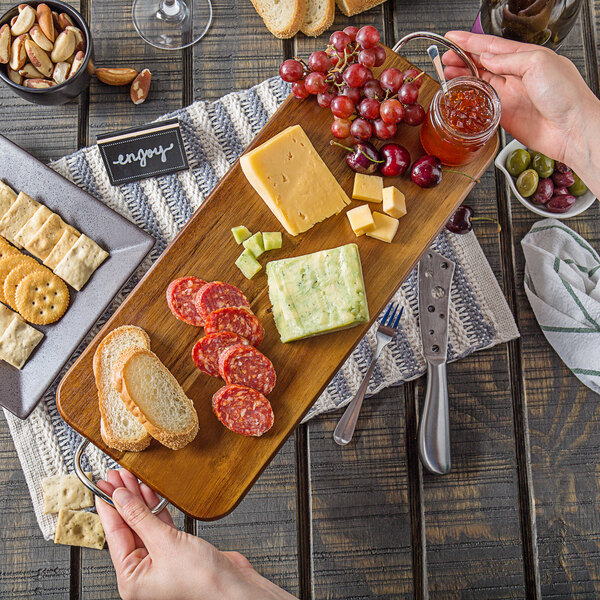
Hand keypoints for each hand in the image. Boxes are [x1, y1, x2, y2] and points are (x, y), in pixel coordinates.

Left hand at [96, 469, 296, 599]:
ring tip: (130, 479)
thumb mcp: (164, 543)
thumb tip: (121, 497)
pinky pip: (160, 526)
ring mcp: (160, 560)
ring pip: (143, 524)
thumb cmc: (201, 579)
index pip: (114, 535)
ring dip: (139, 500)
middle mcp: (143, 570)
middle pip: (127, 528)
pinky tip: (151, 492)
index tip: (102, 487)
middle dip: (123, 500)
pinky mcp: (176, 550)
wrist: (233, 586)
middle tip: (115, 477)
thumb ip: (140, 517)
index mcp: (131, 578)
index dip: (108, 508)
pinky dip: (155, 508)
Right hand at [442, 31, 599, 196]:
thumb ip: (510, 59)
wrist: (572, 128)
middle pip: (482, 63)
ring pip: (479, 83)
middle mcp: (517, 75)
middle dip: (462, 59)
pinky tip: (459, 97)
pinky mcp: (505, 115)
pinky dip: (468, 100)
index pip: (492, 46)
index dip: (470, 41)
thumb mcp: (538, 63)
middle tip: (444, 58)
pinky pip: (481, 105)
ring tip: (446, 74)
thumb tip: (487, 59)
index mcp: (526, 57)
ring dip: (462, 77)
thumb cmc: (565, 95)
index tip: (452, 37)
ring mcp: (510, 96)